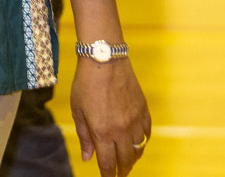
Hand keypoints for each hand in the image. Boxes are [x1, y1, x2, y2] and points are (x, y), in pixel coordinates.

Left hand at [71, 57, 150, 176]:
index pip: (108, 163)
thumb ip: (84, 136)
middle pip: (125, 161)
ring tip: (127, 161)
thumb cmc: (86, 83)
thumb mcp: (78, 110)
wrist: (105, 60)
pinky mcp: (144, 111)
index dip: (108, 175)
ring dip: (132, 158)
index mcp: (102, 132)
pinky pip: (147, 134)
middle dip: (122, 170)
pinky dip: (142, 142)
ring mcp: (135, 121)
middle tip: (118, 173)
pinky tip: (136, 142)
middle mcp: (121, 130)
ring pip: (138, 150)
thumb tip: (87, 157)